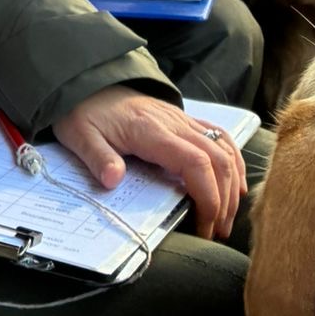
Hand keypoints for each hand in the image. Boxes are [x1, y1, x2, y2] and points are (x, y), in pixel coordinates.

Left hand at [52, 84, 243, 239]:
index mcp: (152, 131)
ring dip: (232, 184)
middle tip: (217, 232)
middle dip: (224, 200)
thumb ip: (98, 158)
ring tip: (227, 216)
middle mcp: (175, 124)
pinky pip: (219, 137)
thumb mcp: (80, 135)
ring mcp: (183, 120)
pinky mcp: (184, 120)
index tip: (205, 226)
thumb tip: (112, 180)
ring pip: (224, 148)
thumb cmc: (86, 112)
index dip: (208, 197)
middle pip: (218, 160)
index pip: (196, 163)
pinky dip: (233, 161)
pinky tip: (234, 183)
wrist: (90, 82)